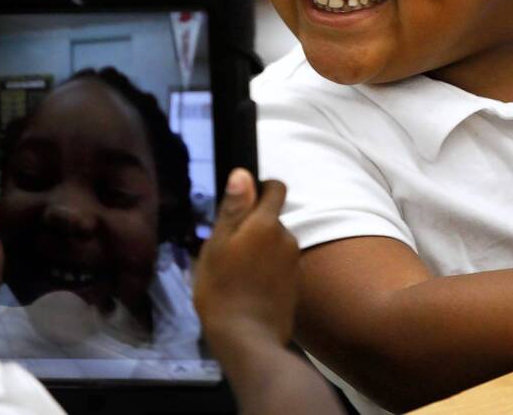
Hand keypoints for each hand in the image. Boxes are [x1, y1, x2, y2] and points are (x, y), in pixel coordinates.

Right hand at [194, 170, 299, 347]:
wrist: (248, 339)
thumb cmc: (222, 289)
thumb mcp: (217, 246)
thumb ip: (233, 209)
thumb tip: (243, 173)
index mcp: (266, 223)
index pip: (276, 188)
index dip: (260, 189)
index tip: (240, 205)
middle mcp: (287, 236)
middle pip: (271, 218)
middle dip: (253, 227)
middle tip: (227, 249)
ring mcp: (294, 261)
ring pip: (274, 243)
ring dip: (259, 250)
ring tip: (235, 272)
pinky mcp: (295, 283)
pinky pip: (279, 265)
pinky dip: (266, 270)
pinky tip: (248, 287)